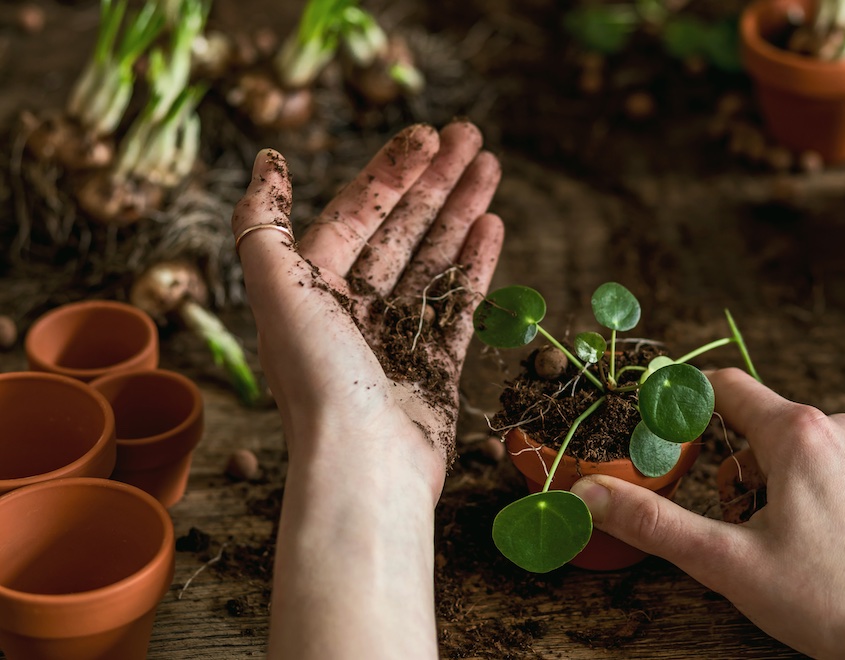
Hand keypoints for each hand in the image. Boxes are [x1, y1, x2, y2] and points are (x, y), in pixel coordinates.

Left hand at [233, 122, 502, 659]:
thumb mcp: (277, 290)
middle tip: (473, 137)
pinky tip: (492, 226)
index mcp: (311, 288)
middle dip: (436, 182)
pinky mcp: (434, 368)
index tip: (430, 134)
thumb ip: (263, 224)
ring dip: (460, 212)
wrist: (365, 468)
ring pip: (434, 260)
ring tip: (491, 168)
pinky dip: (475, 265)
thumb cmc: (319, 380)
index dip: (391, 171)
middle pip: (401, 229)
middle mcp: (352, 310)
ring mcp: (396, 338)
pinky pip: (457, 304)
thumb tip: (266, 160)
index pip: (357, 212)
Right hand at [570, 369, 844, 659]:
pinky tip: (837, 555)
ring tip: (792, 552)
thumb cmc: (829, 602)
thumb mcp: (727, 563)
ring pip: (810, 456)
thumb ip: (654, 524)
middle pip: (766, 430)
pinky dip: (831, 505)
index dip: (688, 405)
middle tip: (742, 532)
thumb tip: (590, 494)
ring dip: (784, 490)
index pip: (728, 388)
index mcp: (798, 435)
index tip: (668, 435)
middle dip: (739, 474)